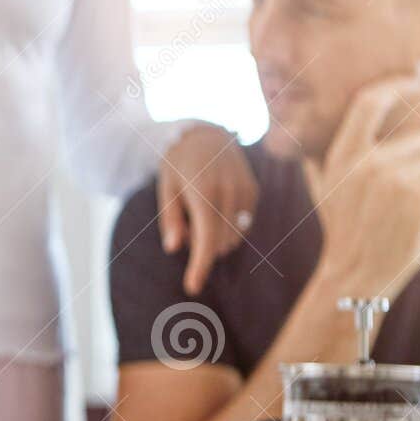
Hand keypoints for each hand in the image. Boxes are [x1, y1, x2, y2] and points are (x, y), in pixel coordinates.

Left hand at [157, 122, 259, 296]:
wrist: (206, 133)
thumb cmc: (178, 163)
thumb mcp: (165, 188)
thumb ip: (170, 219)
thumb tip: (174, 248)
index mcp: (204, 192)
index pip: (205, 240)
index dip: (199, 266)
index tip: (192, 287)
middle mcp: (229, 192)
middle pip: (219, 243)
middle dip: (201, 246)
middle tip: (183, 228)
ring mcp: (245, 191)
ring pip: (232, 237)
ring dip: (214, 238)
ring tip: (197, 212)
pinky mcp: (254, 191)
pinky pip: (242, 225)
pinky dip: (227, 227)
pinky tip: (214, 206)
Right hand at [306, 74, 419, 302]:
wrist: (357, 273)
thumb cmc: (343, 229)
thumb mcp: (321, 190)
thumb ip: (315, 158)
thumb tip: (294, 130)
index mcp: (342, 157)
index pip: (368, 103)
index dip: (394, 84)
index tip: (413, 76)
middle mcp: (368, 164)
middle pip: (416, 142)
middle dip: (414, 164)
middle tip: (394, 195)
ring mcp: (395, 181)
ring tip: (404, 207)